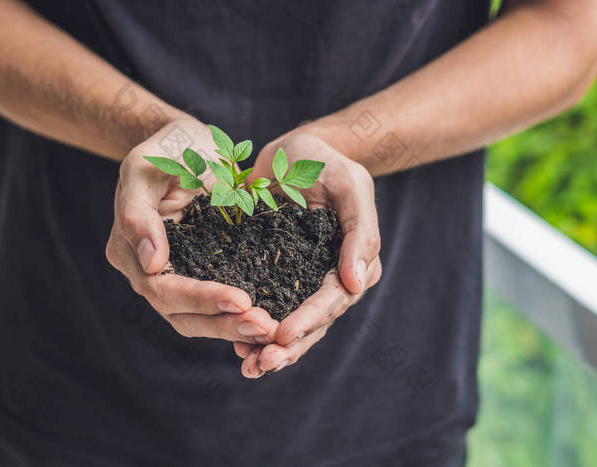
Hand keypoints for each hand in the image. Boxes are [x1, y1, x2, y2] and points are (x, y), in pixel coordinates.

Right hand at [106, 119, 278, 343]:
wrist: (191, 145)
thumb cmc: (166, 150)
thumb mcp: (145, 167)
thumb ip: (138, 212)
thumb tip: (151, 263)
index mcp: (128, 252)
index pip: (161, 288)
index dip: (200, 298)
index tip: (241, 299)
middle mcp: (149, 272)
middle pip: (181, 315)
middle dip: (223, 323)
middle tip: (264, 326)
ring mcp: (177, 275)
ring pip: (200, 319)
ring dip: (234, 327)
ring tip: (271, 329)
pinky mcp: (204, 272)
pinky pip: (218, 305)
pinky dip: (240, 316)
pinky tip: (269, 320)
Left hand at [235, 132, 381, 376]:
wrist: (296, 152)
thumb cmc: (327, 163)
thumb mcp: (349, 186)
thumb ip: (359, 232)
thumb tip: (357, 284)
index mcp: (355, 260)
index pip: (334, 298)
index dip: (309, 320)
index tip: (282, 336)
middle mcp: (331, 276)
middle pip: (314, 321)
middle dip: (289, 346)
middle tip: (260, 364)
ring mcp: (303, 278)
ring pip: (292, 322)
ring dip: (271, 347)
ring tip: (249, 367)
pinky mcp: (276, 274)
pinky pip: (269, 306)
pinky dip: (255, 327)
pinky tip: (236, 345)